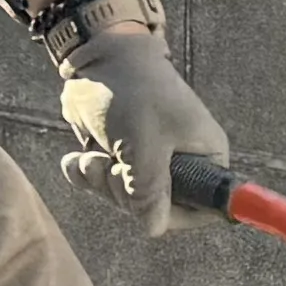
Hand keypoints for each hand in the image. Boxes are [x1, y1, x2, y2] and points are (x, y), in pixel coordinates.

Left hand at [56, 30, 225, 238]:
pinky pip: (103, 187)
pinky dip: (87, 175)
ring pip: (125, 201)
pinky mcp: (120, 159)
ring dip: (101, 181)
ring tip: (94, 155)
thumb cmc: (133, 91)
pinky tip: (78, 159)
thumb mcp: (144, 143)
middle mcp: (182, 165)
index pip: (206, 209)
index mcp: (205, 158)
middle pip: (157, 210)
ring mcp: (149, 164)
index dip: (176, 214)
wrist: (97, 56)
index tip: (147, 202)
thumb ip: (151, 190)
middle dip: (125, 191)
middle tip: (114, 163)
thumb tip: (156, 228)